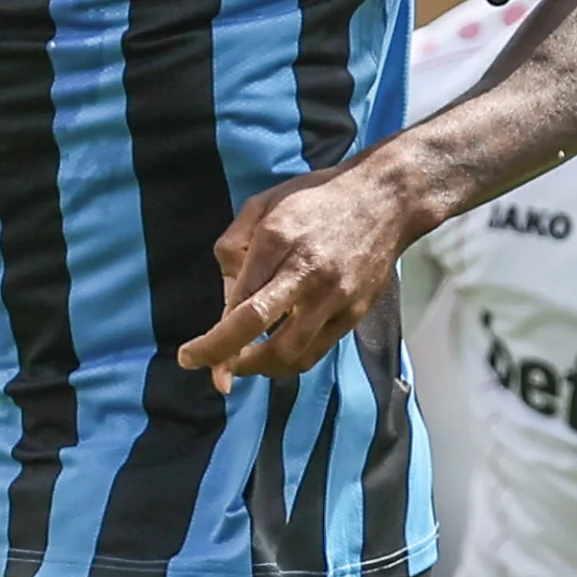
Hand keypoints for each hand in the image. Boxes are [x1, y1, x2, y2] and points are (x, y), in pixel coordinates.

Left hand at [174, 162, 417, 389]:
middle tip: (213, 376)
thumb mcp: (264, 203)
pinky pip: (316, 351)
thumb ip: (233, 243)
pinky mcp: (354, 311)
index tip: (190, 356)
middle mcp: (306, 271)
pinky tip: (273, 358)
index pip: (238, 300)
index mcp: (277, 239)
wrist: (386, 199)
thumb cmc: (318, 199)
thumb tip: (226, 291)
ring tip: (241, 366)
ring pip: (290, 351)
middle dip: (227, 359)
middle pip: (258, 326)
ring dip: (259, 368)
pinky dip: (289, 362)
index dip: (213, 338)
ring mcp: (334, 295)